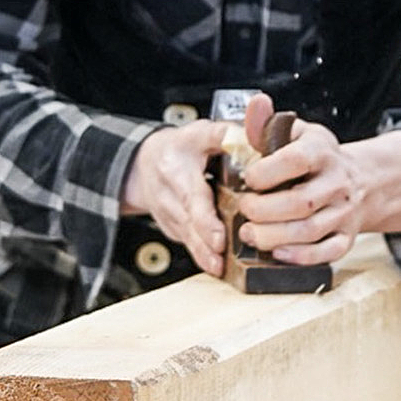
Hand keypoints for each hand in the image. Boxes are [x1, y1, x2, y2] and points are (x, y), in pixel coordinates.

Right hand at [121, 120, 230, 276]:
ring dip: (203, 254)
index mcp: (176, 167)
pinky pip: (187, 243)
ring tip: (220, 268)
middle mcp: (168, 194)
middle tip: (221, 254)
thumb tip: (256, 133)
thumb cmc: (181, 147)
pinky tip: (217, 268)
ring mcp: (168, 214)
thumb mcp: (200, 132)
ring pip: (186, 237)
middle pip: (188, 221)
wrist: (144, 163)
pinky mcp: (172, 228)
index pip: (192, 195)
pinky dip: (202, 256)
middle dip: (204, 241)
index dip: (205, 218)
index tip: (219, 235)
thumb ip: (227, 133)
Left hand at [234, 116, 370, 267]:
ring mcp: (344, 213)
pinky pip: (327, 254)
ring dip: (273, 237)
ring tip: (249, 233)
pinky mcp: (346, 238)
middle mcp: (337, 183)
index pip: (296, 161)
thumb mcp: (295, 133)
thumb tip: (256, 102)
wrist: (361, 180)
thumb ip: (267, 123)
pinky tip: (276, 252)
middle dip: (263, 211)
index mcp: (321, 152)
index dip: (266, 172)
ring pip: (309, 232)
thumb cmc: (317, 157)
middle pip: (300, 203)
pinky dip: (300, 257)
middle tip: (243, 209)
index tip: (248, 177)